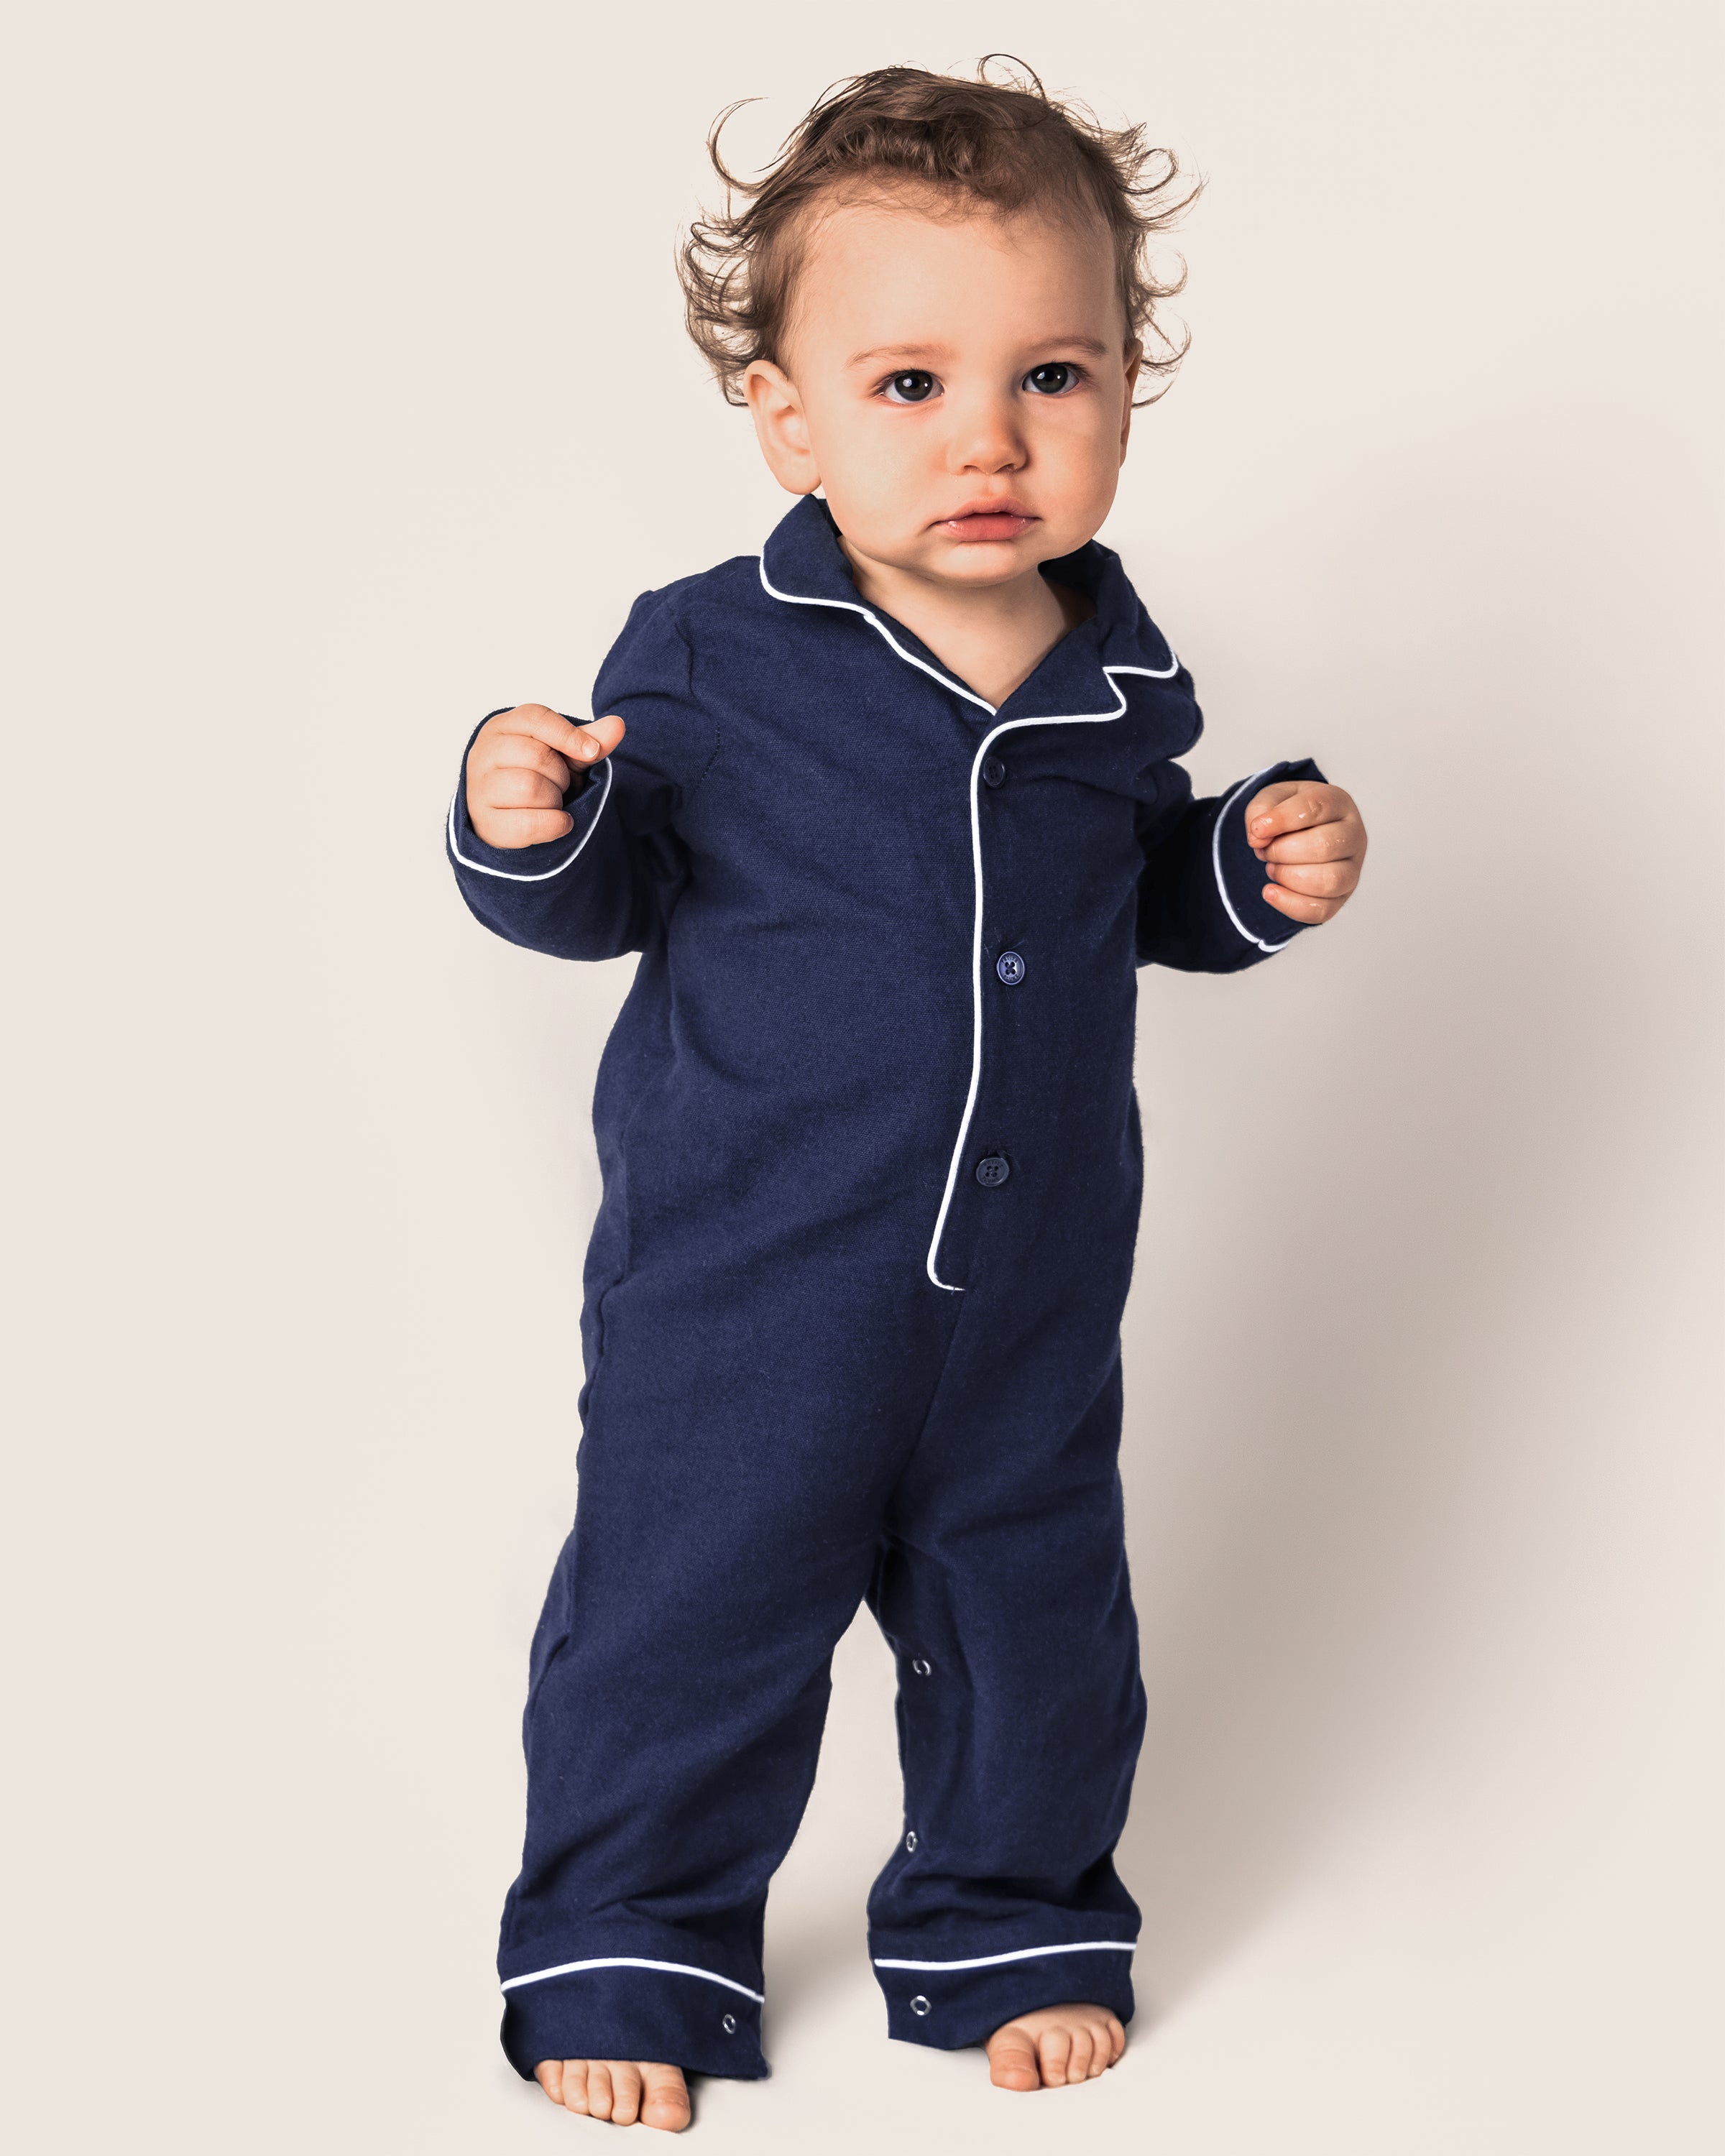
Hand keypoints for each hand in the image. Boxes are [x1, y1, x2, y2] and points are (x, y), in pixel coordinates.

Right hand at [465, 704, 625, 848]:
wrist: (509, 814)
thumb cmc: (537, 775)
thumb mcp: (566, 754)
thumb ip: (590, 740)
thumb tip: (617, 725)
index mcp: (503, 727)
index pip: (535, 718)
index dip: (568, 736)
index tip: (592, 752)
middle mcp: (484, 753)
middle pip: (536, 756)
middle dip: (560, 775)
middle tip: (559, 784)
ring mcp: (480, 788)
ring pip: (529, 788)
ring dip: (554, 799)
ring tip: (551, 801)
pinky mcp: (485, 822)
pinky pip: (527, 823)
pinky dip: (553, 825)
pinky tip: (559, 822)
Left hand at [1245, 781, 1366, 923]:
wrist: (1299, 835)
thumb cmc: (1290, 814)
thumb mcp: (1271, 799)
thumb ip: (1261, 810)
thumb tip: (1259, 836)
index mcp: (1338, 803)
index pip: (1316, 807)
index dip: (1282, 819)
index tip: (1258, 828)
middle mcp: (1353, 835)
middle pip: (1325, 846)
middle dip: (1283, 851)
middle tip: (1266, 850)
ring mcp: (1352, 869)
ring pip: (1329, 881)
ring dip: (1289, 876)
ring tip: (1272, 868)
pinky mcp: (1341, 897)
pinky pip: (1322, 910)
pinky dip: (1290, 904)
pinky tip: (1271, 892)